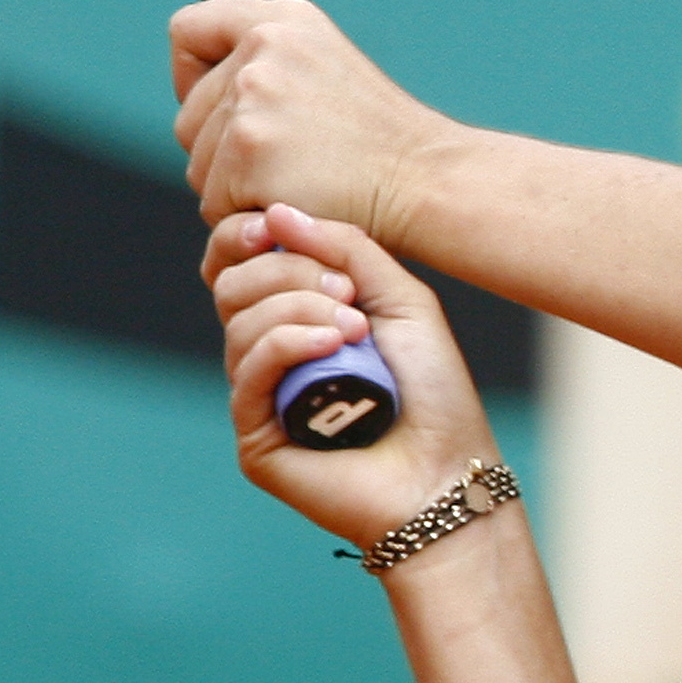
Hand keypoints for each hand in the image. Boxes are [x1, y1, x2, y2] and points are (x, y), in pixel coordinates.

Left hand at [171, 0, 446, 241]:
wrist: (425, 182)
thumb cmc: (383, 144)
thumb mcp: (328, 71)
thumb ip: (269, 66)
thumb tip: (211, 89)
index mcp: (284, 21)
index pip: (189, 30)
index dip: (192, 76)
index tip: (217, 104)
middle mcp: (265, 46)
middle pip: (189, 115)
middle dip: (222, 150)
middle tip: (287, 162)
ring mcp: (254, 97)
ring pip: (199, 164)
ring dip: (236, 187)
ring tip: (299, 182)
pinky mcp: (248, 150)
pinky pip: (214, 202)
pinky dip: (247, 216)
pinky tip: (295, 203)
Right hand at [209, 203, 499, 547]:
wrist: (447, 471)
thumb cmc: (433, 389)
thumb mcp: (402, 300)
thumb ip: (347, 250)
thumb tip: (277, 212)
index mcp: (303, 315)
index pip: (245, 263)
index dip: (248, 236)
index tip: (274, 222)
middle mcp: (275, 352)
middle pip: (234, 286)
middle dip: (288, 272)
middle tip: (350, 295)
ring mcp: (262, 394)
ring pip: (239, 323)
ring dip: (298, 309)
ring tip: (355, 329)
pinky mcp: (256, 434)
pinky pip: (249, 369)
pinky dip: (287, 343)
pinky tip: (331, 344)